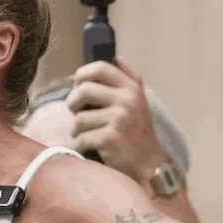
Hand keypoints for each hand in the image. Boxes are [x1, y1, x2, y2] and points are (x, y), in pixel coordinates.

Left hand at [65, 57, 165, 181]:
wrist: (150, 165)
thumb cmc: (137, 132)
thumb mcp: (139, 101)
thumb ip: (129, 79)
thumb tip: (117, 57)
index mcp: (131, 88)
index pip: (100, 68)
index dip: (82, 75)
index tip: (78, 87)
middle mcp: (127, 99)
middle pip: (83, 90)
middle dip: (73, 103)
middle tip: (76, 113)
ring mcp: (120, 118)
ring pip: (78, 118)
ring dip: (77, 130)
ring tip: (86, 135)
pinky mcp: (112, 137)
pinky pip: (81, 137)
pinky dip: (81, 145)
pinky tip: (89, 147)